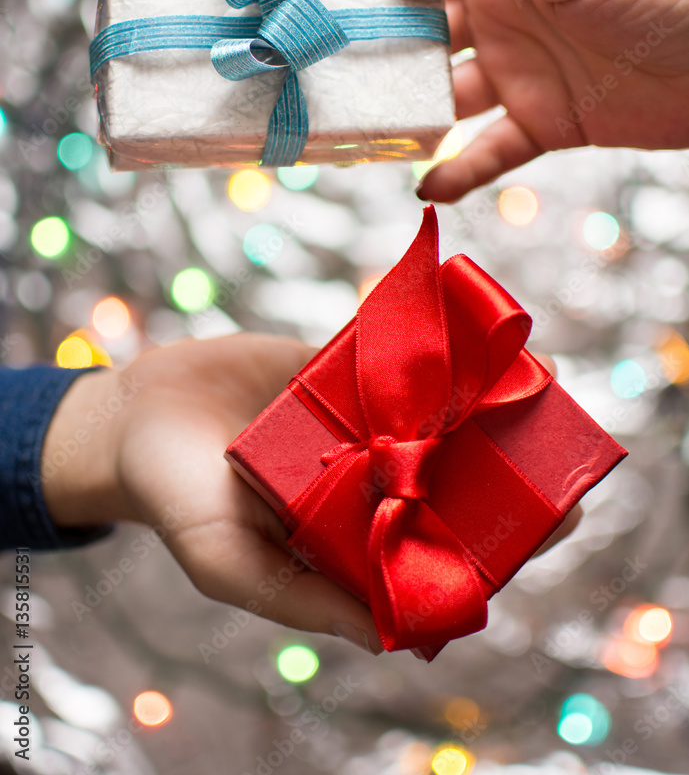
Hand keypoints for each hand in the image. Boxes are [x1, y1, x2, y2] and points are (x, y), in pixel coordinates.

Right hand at [41, 335, 579, 652]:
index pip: (440, 546)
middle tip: (555, 441)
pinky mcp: (336, 371)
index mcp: (351, 536)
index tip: (556, 519)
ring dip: (484, 402)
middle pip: (451, 478)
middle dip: (506, 463)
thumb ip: (305, 602)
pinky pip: (392, 360)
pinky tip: (474, 340)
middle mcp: (363, 480)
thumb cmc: (178, 507)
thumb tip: (390, 638)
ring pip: (432, 415)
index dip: (500, 538)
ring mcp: (354, 422)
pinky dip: (432, 351)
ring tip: (534, 382)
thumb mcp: (232, 568)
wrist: (137, 419)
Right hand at [381, 0, 688, 201]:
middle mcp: (507, 16)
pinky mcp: (546, 123)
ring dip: (407, 115)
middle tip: (329, 69)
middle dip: (378, 49)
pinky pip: (491, 152)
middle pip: (424, 33)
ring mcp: (523, 72)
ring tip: (364, 133)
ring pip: (447, 97)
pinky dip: (459, 172)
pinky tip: (427, 186)